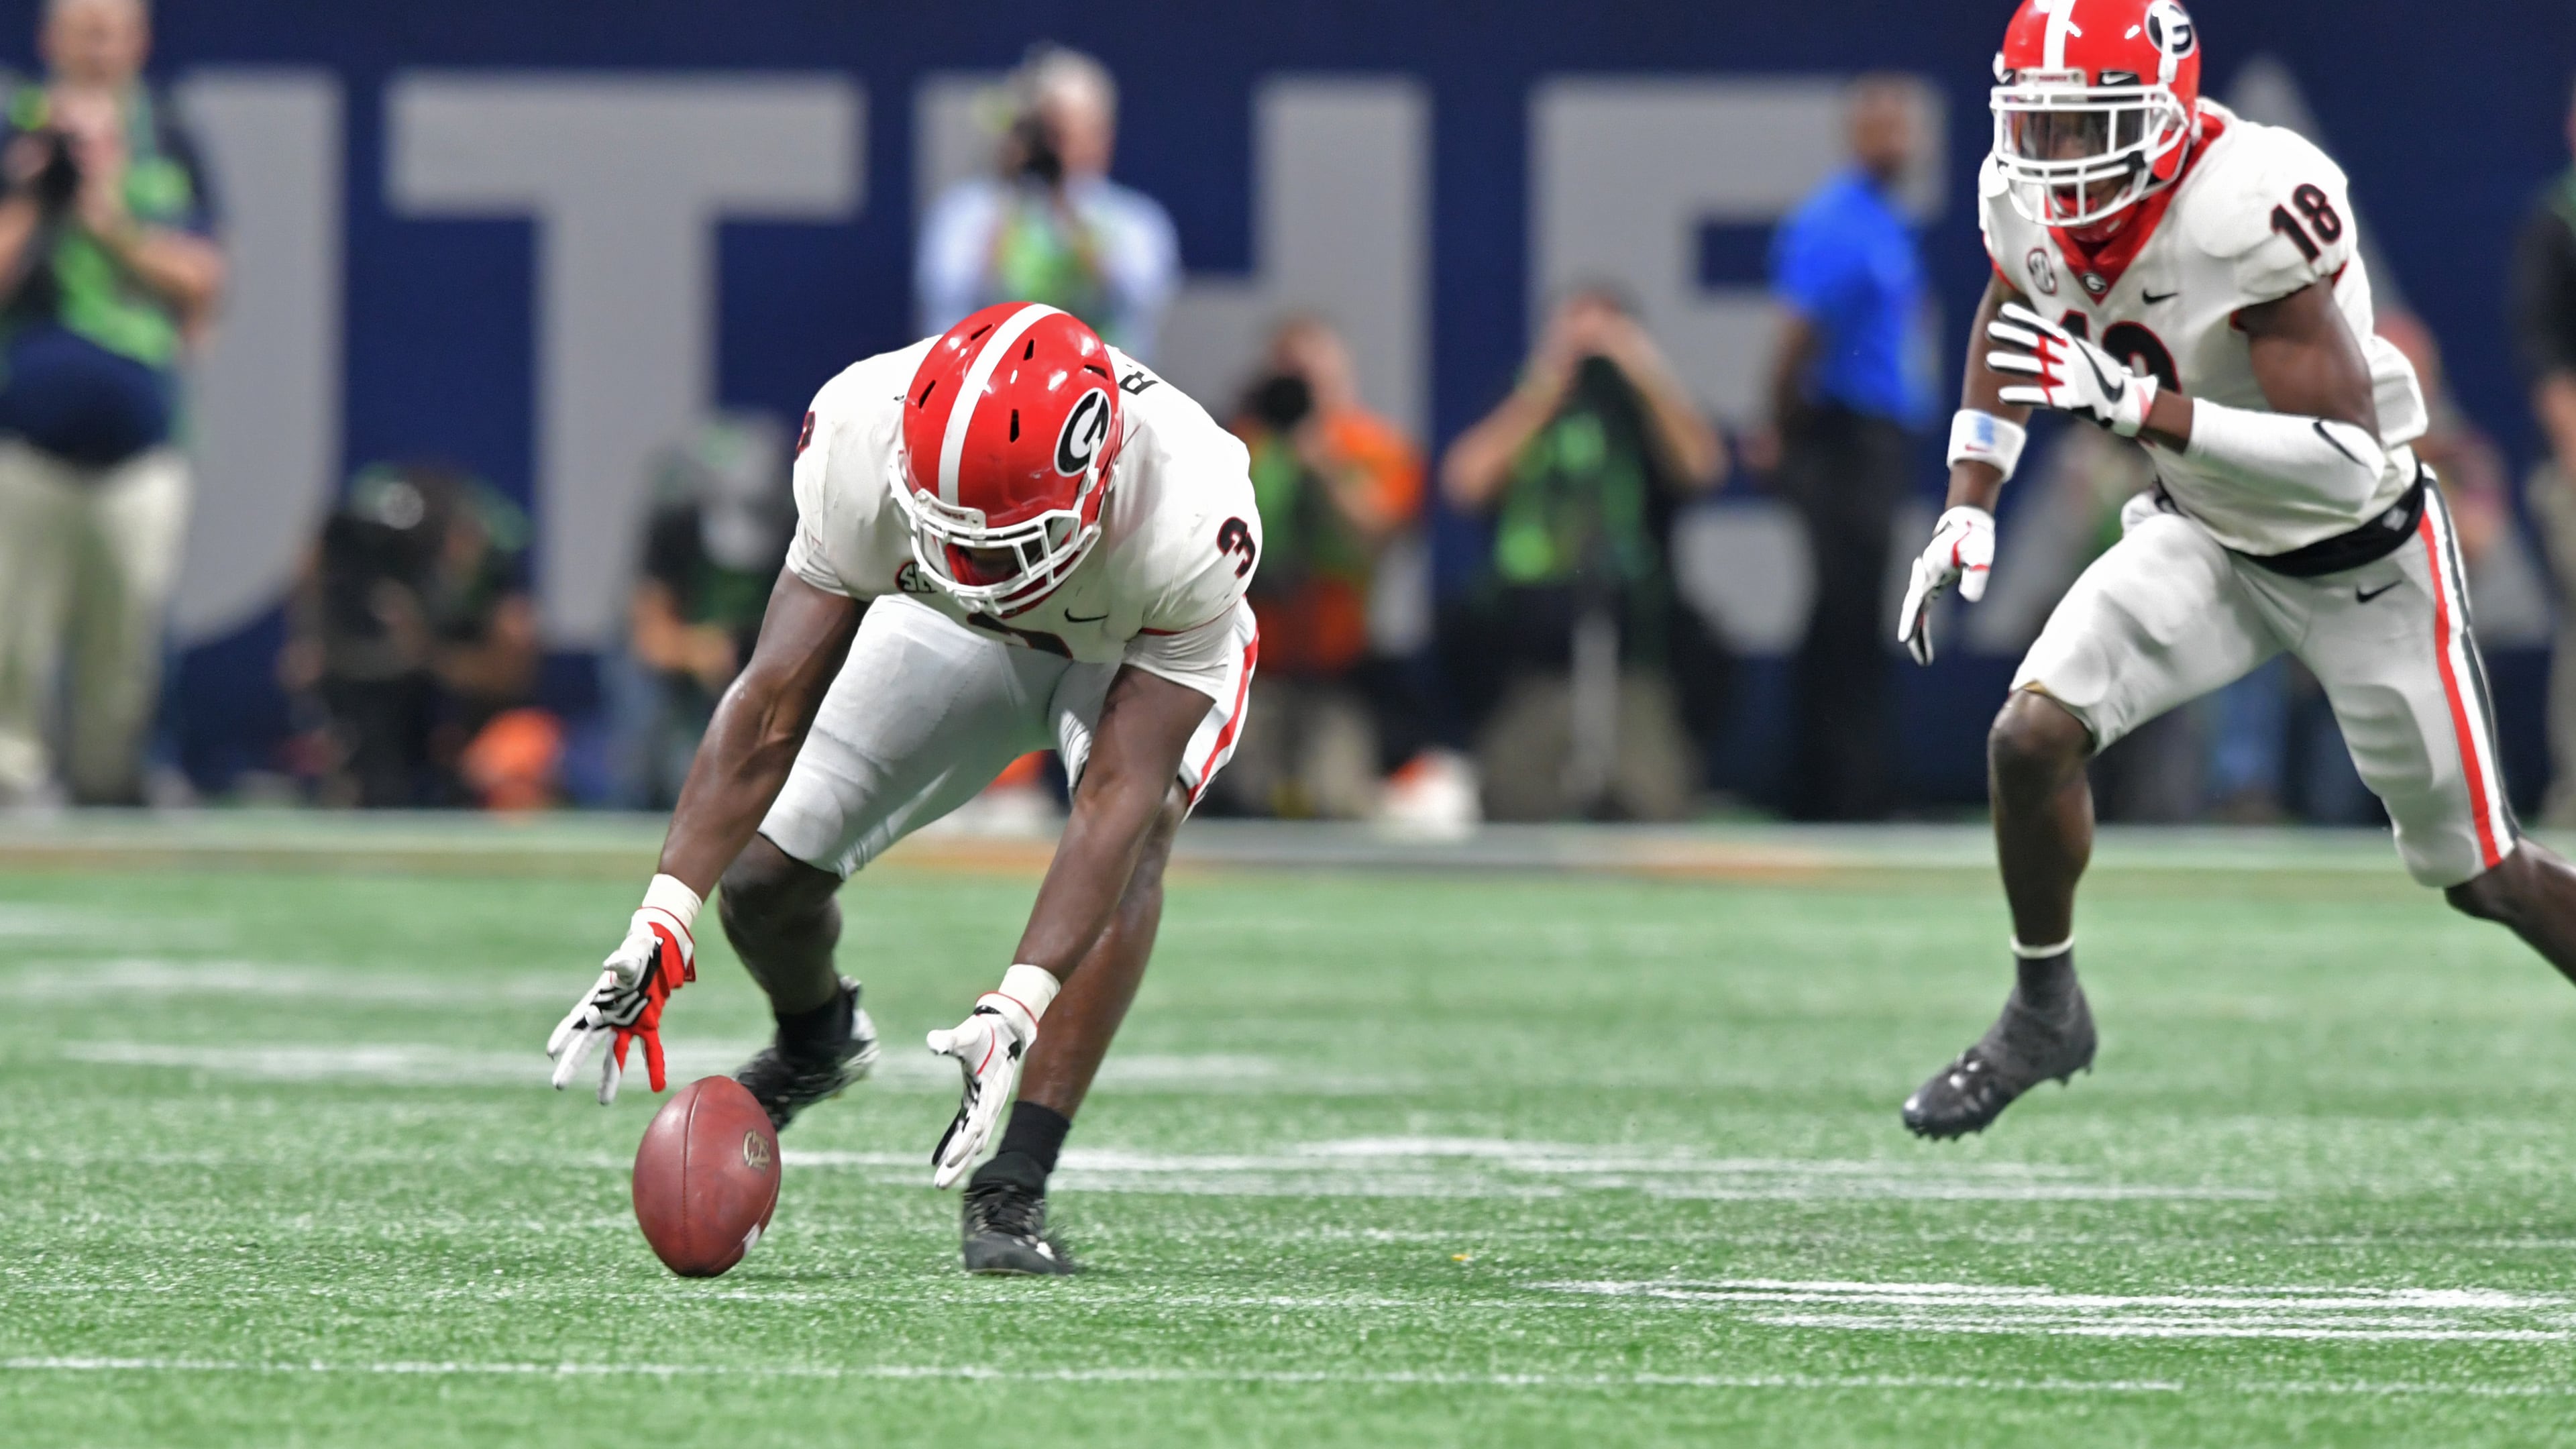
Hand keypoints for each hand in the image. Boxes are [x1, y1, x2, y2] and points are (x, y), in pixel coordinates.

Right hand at [546, 907, 694, 1104]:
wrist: (657, 951)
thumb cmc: (639, 950)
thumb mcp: (631, 953)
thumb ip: (622, 961)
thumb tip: (609, 965)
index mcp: (599, 999)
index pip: (576, 1020)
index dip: (563, 1035)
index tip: (551, 1052)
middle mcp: (609, 1016)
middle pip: (587, 1044)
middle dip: (573, 1064)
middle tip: (558, 1085)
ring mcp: (627, 1022)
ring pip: (616, 1055)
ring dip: (609, 1077)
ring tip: (603, 1102)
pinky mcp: (647, 1023)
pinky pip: (651, 1048)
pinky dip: (654, 1065)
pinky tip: (657, 1085)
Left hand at [924, 989, 1043, 1188]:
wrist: (1006, 1028)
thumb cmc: (985, 1031)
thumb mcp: (967, 1035)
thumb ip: (949, 1040)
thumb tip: (932, 1041)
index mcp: (989, 1093)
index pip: (976, 1125)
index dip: (963, 1143)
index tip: (949, 1160)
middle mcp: (988, 1105)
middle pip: (974, 1142)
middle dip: (958, 1165)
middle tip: (940, 1185)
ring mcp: (984, 1106)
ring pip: (972, 1140)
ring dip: (958, 1161)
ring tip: (941, 1182)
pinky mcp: (978, 1102)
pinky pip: (967, 1130)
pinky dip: (957, 1144)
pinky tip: (944, 1158)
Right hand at [1896, 505, 1995, 665]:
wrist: (1966, 524)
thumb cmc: (1974, 539)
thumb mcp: (1979, 555)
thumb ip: (1975, 575)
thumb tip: (1971, 599)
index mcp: (1930, 573)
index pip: (1915, 601)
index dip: (1910, 621)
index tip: (1903, 639)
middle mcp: (1923, 579)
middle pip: (1913, 611)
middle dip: (1915, 634)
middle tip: (1923, 660)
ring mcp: (1926, 582)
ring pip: (1916, 612)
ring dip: (1918, 633)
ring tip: (1924, 658)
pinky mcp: (1932, 584)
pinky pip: (1923, 608)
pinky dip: (1922, 623)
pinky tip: (1924, 640)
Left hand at [1986, 303, 2156, 436]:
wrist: (2131, 402)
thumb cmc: (2102, 378)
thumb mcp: (2084, 355)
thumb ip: (2064, 347)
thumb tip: (2047, 339)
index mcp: (2072, 346)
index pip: (2045, 328)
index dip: (2025, 319)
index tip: (2004, 311)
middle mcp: (2069, 358)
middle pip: (2037, 344)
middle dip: (2013, 336)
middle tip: (1989, 330)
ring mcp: (2070, 378)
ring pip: (2035, 368)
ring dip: (2012, 363)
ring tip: (1988, 361)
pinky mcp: (2071, 400)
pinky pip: (2043, 397)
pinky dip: (2023, 395)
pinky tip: (2002, 396)